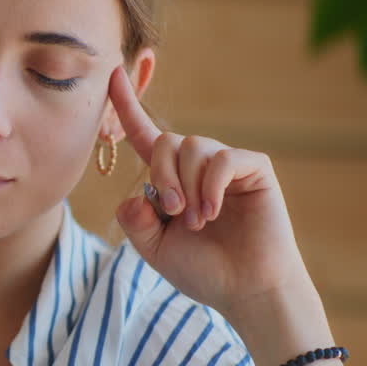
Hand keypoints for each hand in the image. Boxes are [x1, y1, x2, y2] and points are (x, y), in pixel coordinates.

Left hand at [107, 66, 314, 327]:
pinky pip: (222, 158)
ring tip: (198, 221)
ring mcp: (227, 164)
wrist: (245, 291)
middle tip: (173, 213)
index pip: (145, 135)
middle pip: (167, 140)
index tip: (112, 74)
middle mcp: (197, 166)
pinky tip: (213, 212)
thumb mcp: (154, 248)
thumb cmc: (203, 270)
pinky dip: (211, 185)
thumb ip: (134, 220)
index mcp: (172, 180)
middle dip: (162, 174)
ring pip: (193, 146)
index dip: (127, 106)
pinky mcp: (253, 168)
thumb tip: (135, 194)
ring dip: (188, 185)